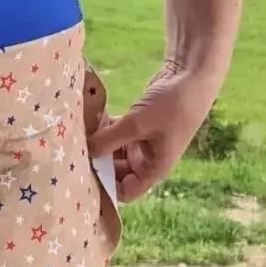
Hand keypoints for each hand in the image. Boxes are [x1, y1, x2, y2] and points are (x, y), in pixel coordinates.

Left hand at [89, 64, 219, 203]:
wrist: (192, 75)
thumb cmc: (172, 105)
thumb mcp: (138, 123)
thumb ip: (110, 139)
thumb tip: (85, 152)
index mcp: (154, 167)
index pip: (126, 191)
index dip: (106, 189)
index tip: (82, 177)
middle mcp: (148, 158)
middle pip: (117, 171)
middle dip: (98, 163)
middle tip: (73, 152)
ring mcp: (144, 140)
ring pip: (115, 150)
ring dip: (100, 144)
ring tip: (78, 135)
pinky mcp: (138, 123)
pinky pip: (117, 132)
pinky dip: (105, 128)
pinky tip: (89, 120)